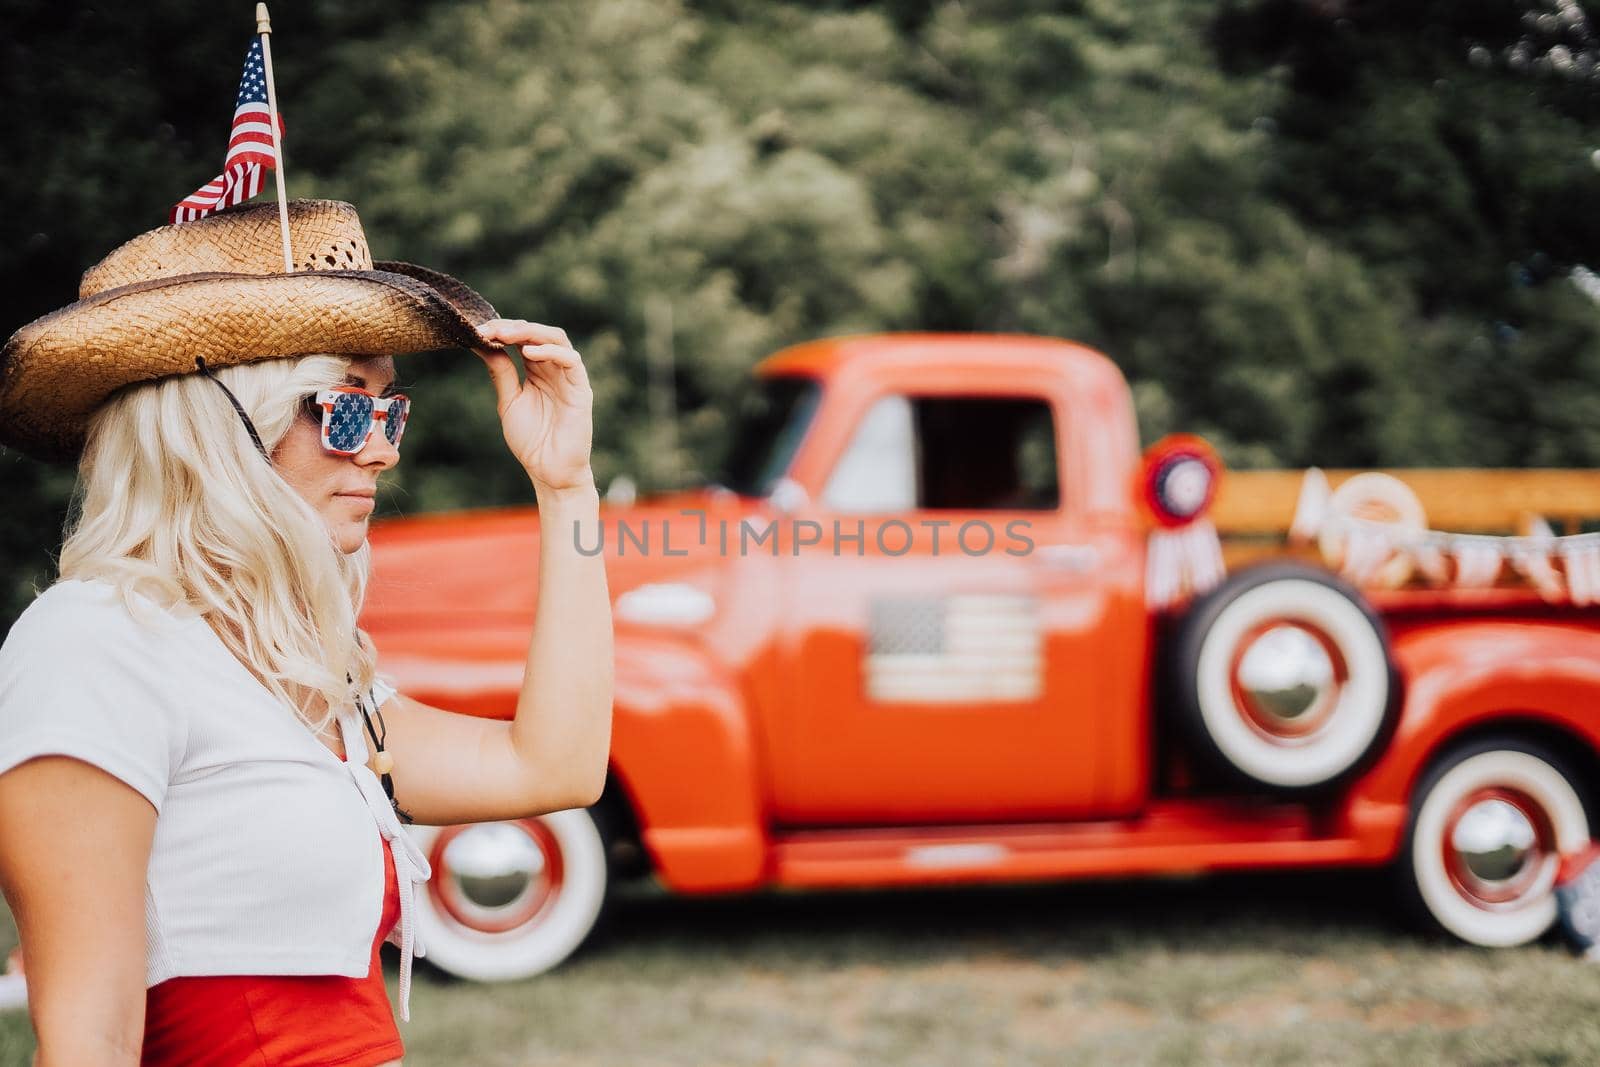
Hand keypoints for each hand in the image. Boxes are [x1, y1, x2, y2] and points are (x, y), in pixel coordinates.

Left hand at [473, 319, 594, 492]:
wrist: (549, 471)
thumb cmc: (531, 441)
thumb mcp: (509, 401)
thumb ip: (501, 373)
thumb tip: (482, 343)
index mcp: (537, 371)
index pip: (521, 339)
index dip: (500, 331)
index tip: (476, 331)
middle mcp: (553, 369)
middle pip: (537, 333)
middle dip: (512, 327)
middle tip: (487, 329)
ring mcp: (569, 378)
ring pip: (556, 339)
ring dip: (530, 332)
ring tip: (505, 335)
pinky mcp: (581, 389)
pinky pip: (570, 360)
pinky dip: (550, 352)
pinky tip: (528, 353)